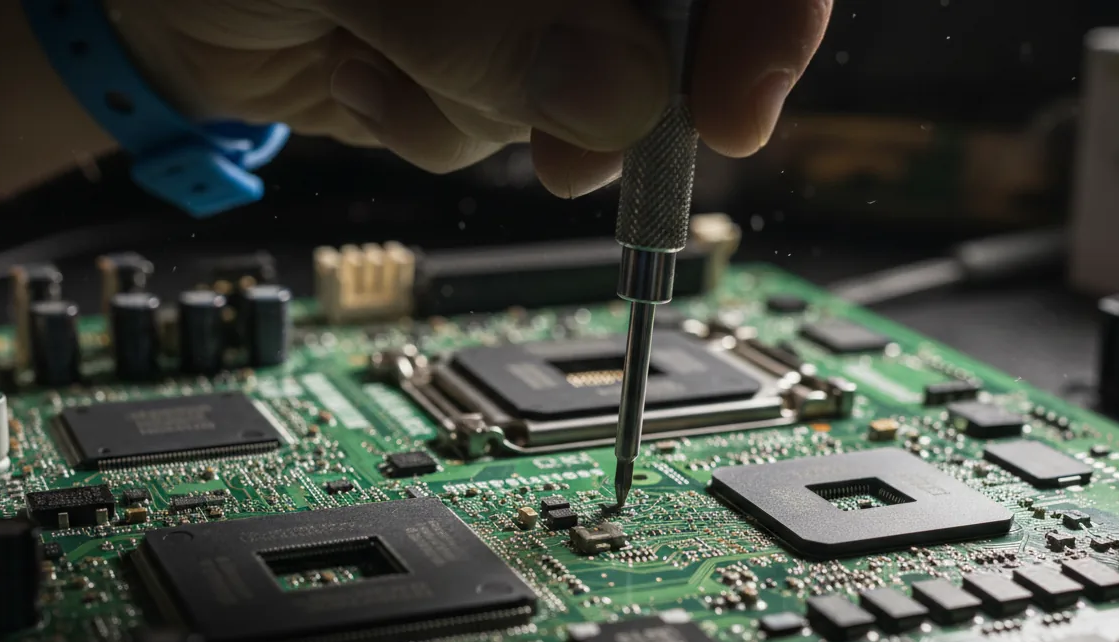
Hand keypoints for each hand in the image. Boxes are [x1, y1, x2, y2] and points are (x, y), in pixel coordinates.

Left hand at [108, 0, 831, 196]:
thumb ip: (486, 13)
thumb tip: (618, 94)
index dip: (759, 7)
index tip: (733, 101)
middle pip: (667, 15)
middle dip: (612, 88)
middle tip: (558, 151)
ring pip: (590, 85)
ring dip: (484, 105)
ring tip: (373, 53)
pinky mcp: (480, 50)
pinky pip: (508, 124)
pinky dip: (434, 125)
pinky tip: (359, 71)